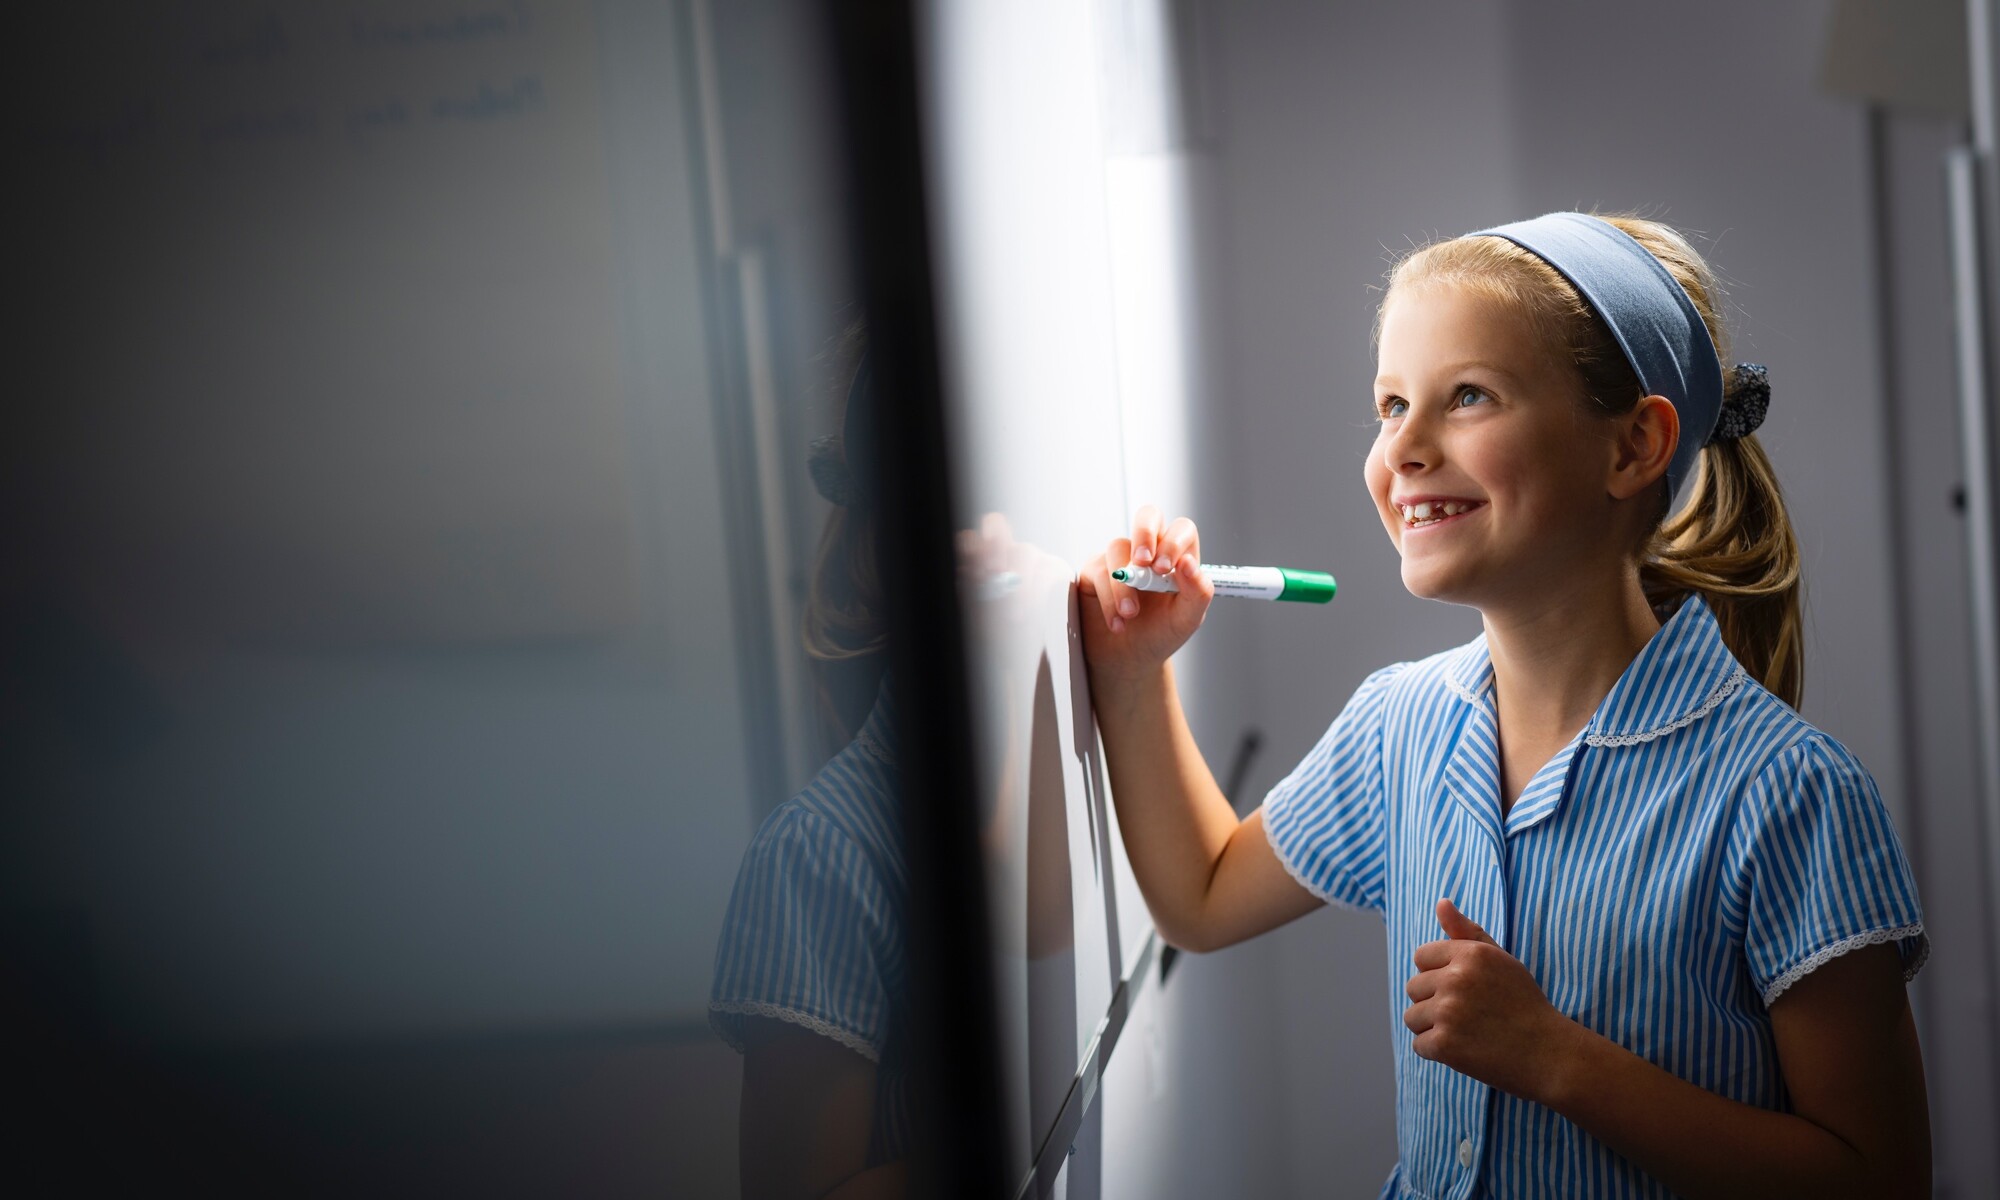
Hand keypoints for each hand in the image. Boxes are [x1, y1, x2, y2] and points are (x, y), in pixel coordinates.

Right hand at [1076, 505, 1213, 684]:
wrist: (1129, 660)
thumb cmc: (1160, 634)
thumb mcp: (1187, 619)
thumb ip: (1198, 592)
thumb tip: (1188, 563)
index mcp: (1177, 558)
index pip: (1181, 529)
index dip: (1173, 541)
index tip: (1165, 568)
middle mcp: (1149, 552)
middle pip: (1148, 515)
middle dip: (1144, 533)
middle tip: (1142, 563)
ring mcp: (1120, 559)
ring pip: (1118, 547)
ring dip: (1124, 584)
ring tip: (1131, 615)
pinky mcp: (1095, 572)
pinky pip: (1098, 571)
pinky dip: (1108, 600)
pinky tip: (1117, 623)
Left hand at [1404, 899, 1576, 1103]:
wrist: (1549, 1053)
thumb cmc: (1523, 1003)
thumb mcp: (1500, 960)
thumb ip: (1467, 931)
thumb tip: (1441, 902)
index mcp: (1469, 954)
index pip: (1421, 957)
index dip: (1438, 974)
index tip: (1462, 989)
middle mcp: (1456, 979)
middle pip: (1413, 987)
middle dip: (1434, 1002)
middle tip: (1468, 1014)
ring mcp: (1448, 1012)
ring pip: (1412, 1017)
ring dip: (1432, 1028)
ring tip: (1465, 1032)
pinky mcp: (1445, 1045)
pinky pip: (1419, 1045)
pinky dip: (1437, 1052)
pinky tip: (1464, 1050)